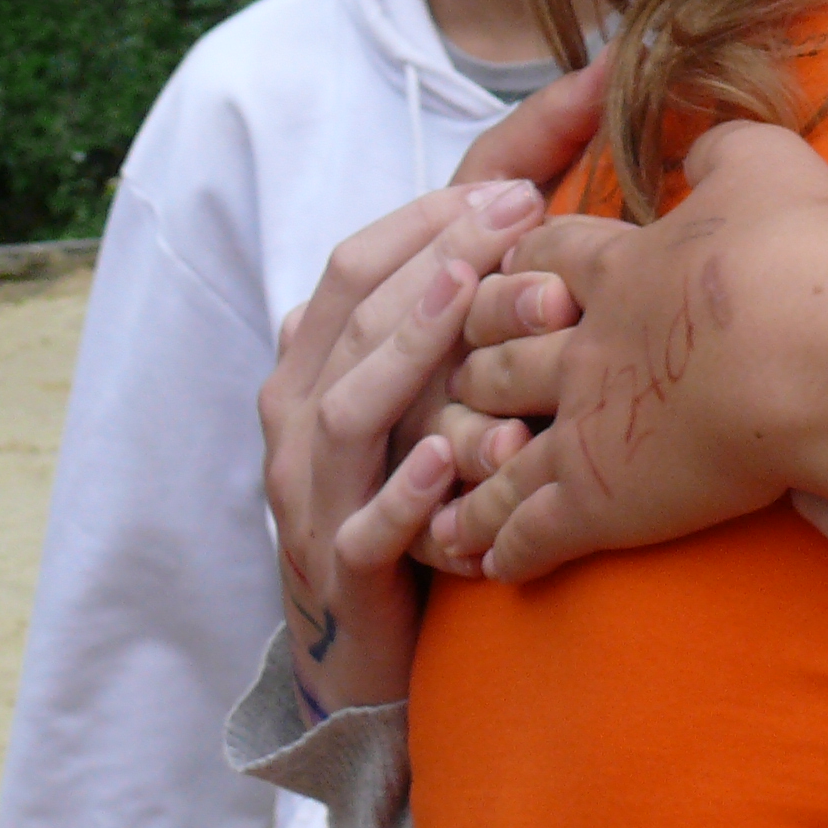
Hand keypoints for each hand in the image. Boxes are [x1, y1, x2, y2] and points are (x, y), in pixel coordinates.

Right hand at [260, 178, 549, 713]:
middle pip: (353, 320)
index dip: (430, 218)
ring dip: (412, 347)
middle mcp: (299, 417)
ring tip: (474, 294)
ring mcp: (312, 494)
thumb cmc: (407, 491)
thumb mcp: (426, 390)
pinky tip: (446, 453)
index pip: (357, 265)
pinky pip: (366, 527)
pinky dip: (403, 490)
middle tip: (521, 212)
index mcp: (314, 363)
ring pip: (347, 409)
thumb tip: (529, 197)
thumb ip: (456, 308)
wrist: (362, 643)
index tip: (517, 185)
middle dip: (437, 258)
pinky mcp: (342, 571)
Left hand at [427, 121, 827, 582]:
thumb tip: (710, 144)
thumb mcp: (767, 166)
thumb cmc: (801, 251)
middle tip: (465, 382)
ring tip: (447, 490)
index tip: (504, 274)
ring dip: (473, 470)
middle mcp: (584, 345)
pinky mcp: (601, 500)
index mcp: (619, 266)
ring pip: (498, 449)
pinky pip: (532, 532)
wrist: (818, 347)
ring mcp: (585, 426)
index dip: (519, 267)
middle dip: (475, 366)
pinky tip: (490, 565)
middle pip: (498, 353)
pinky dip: (504, 548)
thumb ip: (725, 151)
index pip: (542, 259)